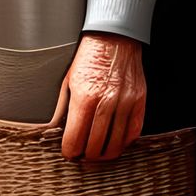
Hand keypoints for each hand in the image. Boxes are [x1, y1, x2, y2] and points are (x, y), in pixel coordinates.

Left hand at [52, 32, 146, 161]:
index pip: (75, 139)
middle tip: (82, 157)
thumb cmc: (89, 58)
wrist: (114, 38)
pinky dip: (123, 143)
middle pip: (95, 146)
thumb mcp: (68, 82)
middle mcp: (106, 102)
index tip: (69, 153)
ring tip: (97, 154)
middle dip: (86, 156)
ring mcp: (125, 103)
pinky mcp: (139, 101)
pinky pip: (133, 133)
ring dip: (104, 154)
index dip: (70, 152)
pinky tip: (115, 143)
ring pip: (115, 144)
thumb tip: (56, 130)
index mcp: (84, 97)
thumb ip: (63, 109)